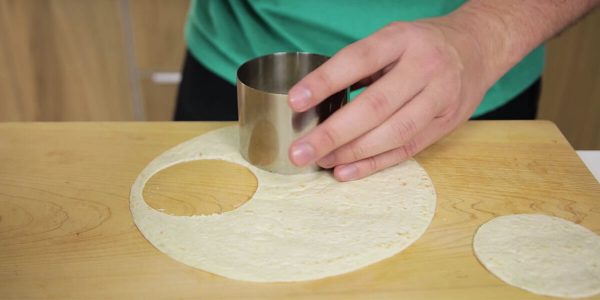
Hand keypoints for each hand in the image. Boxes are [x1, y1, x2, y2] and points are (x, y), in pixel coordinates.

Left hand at [287, 18, 494, 180]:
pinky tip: (346, 171)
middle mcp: (425, 68)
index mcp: (403, 40)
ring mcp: (440, 99)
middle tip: (300, 151)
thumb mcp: (393, 39)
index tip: (295, 101)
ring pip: (393, 133)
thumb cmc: (422, 45)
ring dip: (352, 153)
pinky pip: (406, 150)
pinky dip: (373, 164)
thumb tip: (318, 99)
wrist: (478, 49)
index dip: (325, 81)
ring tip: (320, 161)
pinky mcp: (445, 125)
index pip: (359, 59)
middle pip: (376, 106)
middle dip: (333, 133)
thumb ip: (361, 65)